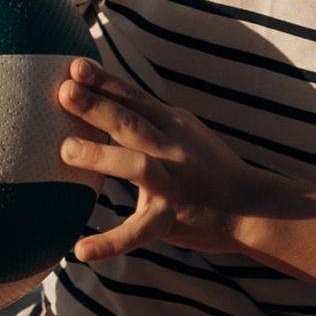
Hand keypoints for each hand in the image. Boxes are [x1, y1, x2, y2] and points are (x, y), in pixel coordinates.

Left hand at [55, 56, 294, 261]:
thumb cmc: (206, 165)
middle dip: (99, 106)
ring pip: (137, 165)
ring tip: (66, 150)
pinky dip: (110, 243)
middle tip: (65, 91)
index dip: (104, 80)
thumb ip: (147, 117)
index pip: (133, 97)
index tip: (74, 65)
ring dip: (102, 156)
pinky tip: (81, 250)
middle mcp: (172, 149)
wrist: (250, 206)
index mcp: (172, 124)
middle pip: (132, 122)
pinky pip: (139, 231)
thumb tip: (102, 95)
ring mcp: (173, 183)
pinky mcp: (171, 218)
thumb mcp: (181, 131)